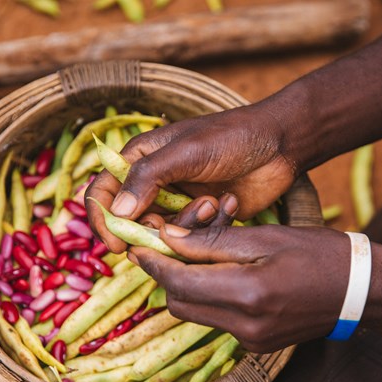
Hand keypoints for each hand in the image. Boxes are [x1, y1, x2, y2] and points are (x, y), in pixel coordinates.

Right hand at [86, 104, 299, 251]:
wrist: (278, 144)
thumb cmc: (231, 136)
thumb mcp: (186, 151)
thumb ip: (147, 178)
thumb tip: (117, 213)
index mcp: (140, 160)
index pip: (103, 193)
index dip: (103, 221)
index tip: (118, 245)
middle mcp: (154, 184)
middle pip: (133, 222)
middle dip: (154, 229)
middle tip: (179, 223)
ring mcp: (179, 202)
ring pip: (164, 233)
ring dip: (188, 225)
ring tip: (214, 202)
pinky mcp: (202, 218)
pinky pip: (192, 237)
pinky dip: (208, 227)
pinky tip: (228, 204)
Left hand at [127, 225, 350, 352]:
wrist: (360, 291)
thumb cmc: (319, 254)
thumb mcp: (266, 236)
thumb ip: (214, 241)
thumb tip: (168, 237)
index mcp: (247, 294)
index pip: (179, 281)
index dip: (153, 263)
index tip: (137, 245)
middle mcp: (244, 326)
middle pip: (180, 303)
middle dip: (166, 275)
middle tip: (167, 247)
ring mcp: (250, 340)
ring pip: (195, 313)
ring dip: (186, 286)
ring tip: (195, 257)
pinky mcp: (256, 344)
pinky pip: (216, 321)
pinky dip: (208, 298)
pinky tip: (220, 276)